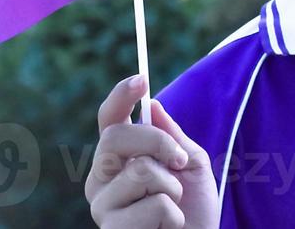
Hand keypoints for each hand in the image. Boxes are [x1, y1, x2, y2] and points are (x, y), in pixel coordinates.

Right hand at [85, 75, 218, 228]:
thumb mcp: (192, 164)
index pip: (108, 120)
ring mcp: (101, 207)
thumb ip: (172, 137)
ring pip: (140, 172)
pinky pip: (153, 205)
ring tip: (173, 208)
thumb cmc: (194, 210)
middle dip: (158, 143)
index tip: (141, 80)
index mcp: (118, 159)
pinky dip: (173, 215)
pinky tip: (166, 228)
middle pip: (115, 138)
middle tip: (181, 161)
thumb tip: (153, 104)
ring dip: (173, 189)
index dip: (120, 97)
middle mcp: (101, 179)